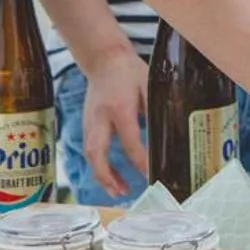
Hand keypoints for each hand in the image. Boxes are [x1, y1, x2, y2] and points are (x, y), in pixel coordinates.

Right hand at [80, 49, 148, 199]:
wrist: (104, 57)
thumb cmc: (129, 70)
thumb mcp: (148, 86)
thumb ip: (153, 110)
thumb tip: (163, 136)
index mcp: (119, 108)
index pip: (129, 142)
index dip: (140, 162)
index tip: (151, 175)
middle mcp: (100, 118)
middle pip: (96, 154)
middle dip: (107, 176)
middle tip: (121, 192)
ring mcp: (89, 121)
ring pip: (89, 154)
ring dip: (100, 175)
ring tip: (116, 189)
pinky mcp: (86, 122)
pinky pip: (89, 148)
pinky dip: (97, 164)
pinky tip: (109, 173)